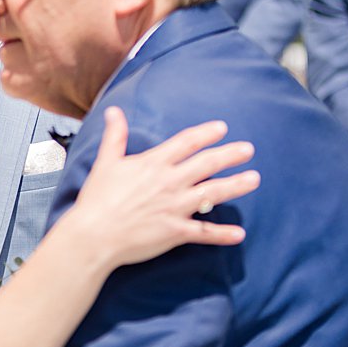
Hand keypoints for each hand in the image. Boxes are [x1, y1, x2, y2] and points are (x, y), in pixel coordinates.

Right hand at [72, 107, 256, 268]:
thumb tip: (114, 111)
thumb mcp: (106, 162)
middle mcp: (169, 182)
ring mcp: (175, 207)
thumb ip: (115, 136)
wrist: (93, 235)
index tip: (222, 128)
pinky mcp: (175, 232)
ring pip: (213, 193)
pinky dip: (222, 234)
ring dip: (236, 186)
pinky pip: (204, 233)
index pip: (186, 143)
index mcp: (153, 164)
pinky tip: (239, 234)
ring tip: (254, 179)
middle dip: (230, 155)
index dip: (205, 134)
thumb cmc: (97, 199)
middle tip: (248, 149)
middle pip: (207, 164)